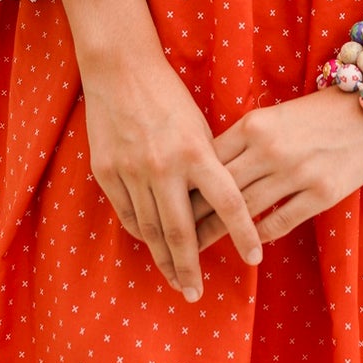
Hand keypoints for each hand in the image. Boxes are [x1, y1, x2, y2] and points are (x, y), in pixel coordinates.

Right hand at [83, 53, 265, 298]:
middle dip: (190, 268)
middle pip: (181, 231)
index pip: (229, 203)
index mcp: (197, 152)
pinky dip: (141, 233)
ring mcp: (132, 171)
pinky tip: (151, 245)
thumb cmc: (169, 95)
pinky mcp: (107, 172)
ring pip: (151, 230)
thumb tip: (219, 207)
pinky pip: (127, 214)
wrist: (121, 69)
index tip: (254, 258)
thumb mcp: (199, 126)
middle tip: (196, 293)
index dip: (244, 233)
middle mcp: (165, 166)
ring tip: (176, 280)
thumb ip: (208, 166)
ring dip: (164, 259)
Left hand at [188, 86, 362, 253]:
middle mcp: (270, 149)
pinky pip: (280, 222)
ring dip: (218, 233)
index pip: (208, 161)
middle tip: (171, 237)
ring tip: (197, 249)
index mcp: (254, 125)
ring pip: (244, 211)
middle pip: (219, 190)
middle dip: (192, 216)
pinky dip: (260, 235)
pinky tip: (248, 244)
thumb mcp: (274, 116)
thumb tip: (207, 171)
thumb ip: (243, 141)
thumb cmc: (317, 113)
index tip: (166, 204)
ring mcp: (297, 172)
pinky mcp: (322, 193)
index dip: (185, 186)